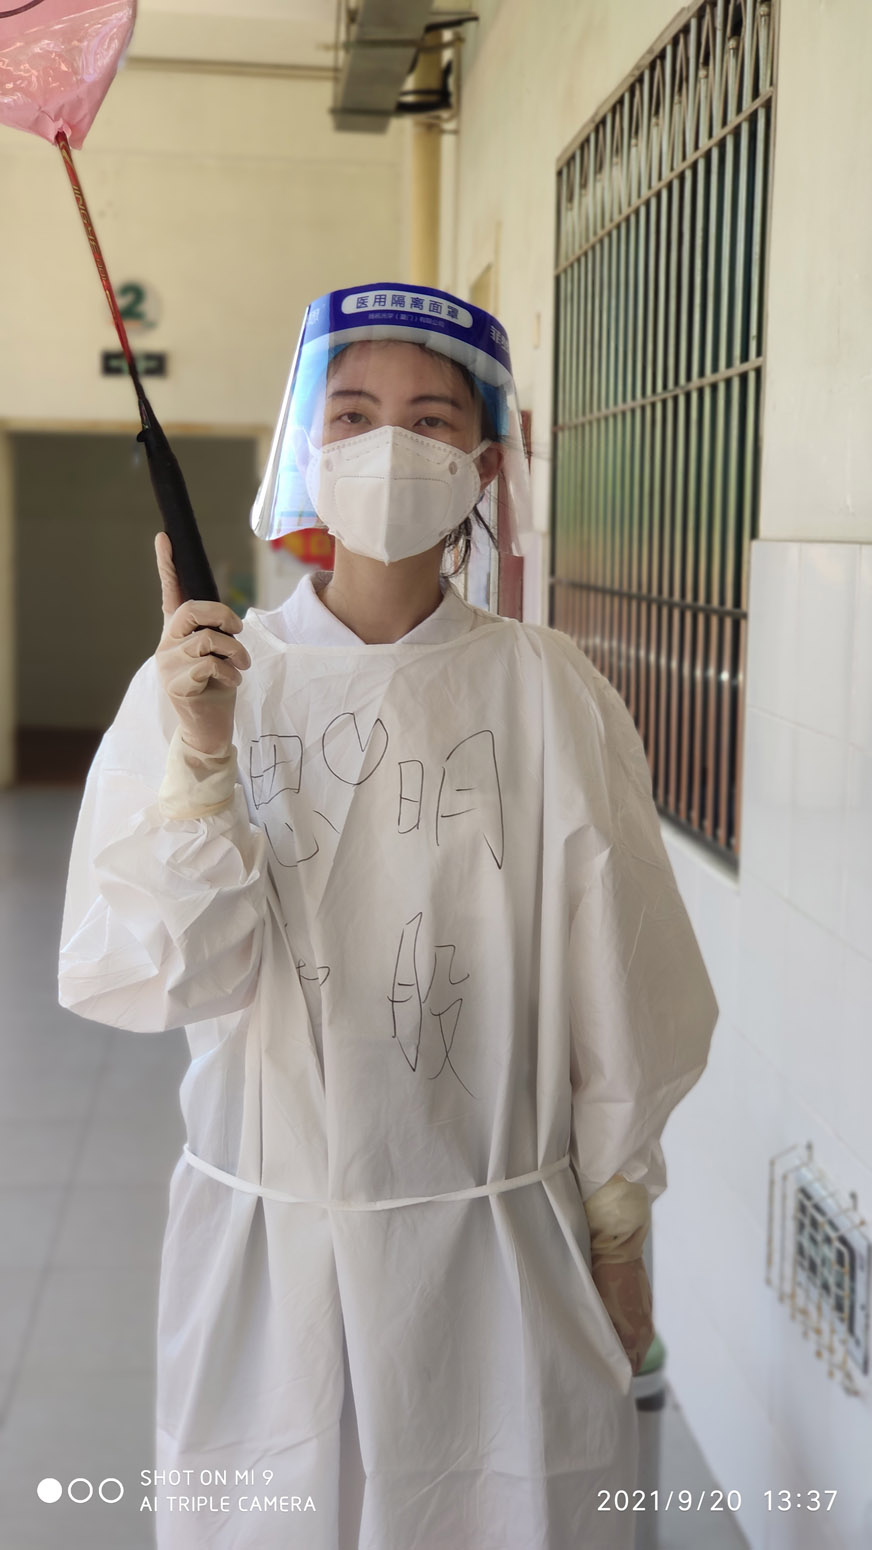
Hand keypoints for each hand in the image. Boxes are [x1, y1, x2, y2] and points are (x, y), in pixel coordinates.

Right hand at [154, 532, 250, 755]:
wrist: (211, 729)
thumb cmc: (218, 688)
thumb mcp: (220, 656)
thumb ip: (216, 634)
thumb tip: (228, 620)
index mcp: (178, 633)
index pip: (170, 593)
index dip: (167, 565)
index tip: (164, 537)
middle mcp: (167, 644)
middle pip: (192, 611)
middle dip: (223, 616)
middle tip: (238, 631)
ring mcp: (167, 664)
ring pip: (207, 640)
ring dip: (234, 652)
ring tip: (240, 666)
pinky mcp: (176, 684)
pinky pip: (209, 665)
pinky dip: (229, 673)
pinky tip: (231, 683)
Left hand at [591, 1256, 654, 1376]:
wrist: (618, 1251)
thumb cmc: (603, 1281)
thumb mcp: (599, 1314)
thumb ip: (603, 1338)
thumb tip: (602, 1354)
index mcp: (634, 1338)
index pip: (629, 1369)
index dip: (617, 1374)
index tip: (603, 1375)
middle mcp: (645, 1332)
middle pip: (636, 1360)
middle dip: (623, 1364)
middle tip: (604, 1364)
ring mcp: (648, 1318)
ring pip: (639, 1345)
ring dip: (628, 1348)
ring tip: (609, 1346)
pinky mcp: (648, 1306)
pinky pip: (641, 1329)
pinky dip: (632, 1334)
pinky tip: (617, 1326)